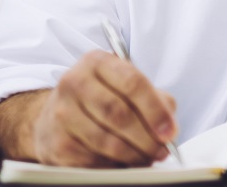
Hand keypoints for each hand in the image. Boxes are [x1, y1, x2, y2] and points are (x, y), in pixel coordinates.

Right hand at [32, 51, 177, 166]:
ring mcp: (61, 112)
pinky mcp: (57, 141)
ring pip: (105, 140)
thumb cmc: (102, 97)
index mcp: (97, 62)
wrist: (57, 115)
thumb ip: (156, 99)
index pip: (132, 83)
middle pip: (118, 114)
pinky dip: (114, 165)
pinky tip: (125, 163)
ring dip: (133, 154)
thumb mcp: (128, 86)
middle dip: (146, 137)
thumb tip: (168, 128)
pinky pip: (92, 159)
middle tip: (162, 150)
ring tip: (148, 158)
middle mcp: (75, 82)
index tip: (169, 132)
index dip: (155, 110)